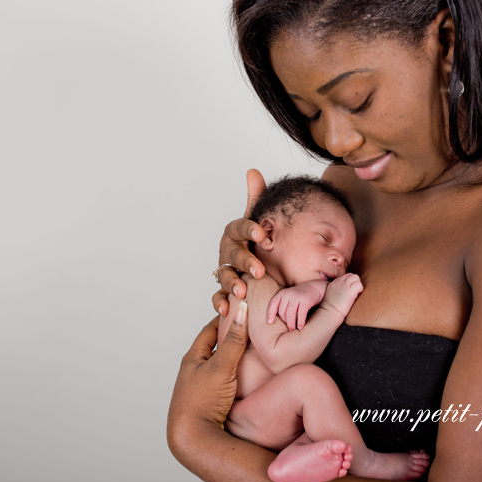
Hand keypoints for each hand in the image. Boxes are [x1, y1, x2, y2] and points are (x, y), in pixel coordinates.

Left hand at [167, 303, 248, 440]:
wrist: (194, 440)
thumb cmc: (202, 402)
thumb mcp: (221, 366)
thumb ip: (234, 340)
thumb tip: (243, 310)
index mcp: (193, 358)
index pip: (210, 330)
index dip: (225, 318)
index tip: (241, 310)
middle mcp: (195, 371)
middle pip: (215, 347)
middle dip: (231, 337)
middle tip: (251, 328)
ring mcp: (202, 387)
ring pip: (221, 366)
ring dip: (234, 358)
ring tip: (253, 351)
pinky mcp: (210, 402)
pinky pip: (225, 381)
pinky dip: (236, 374)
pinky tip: (248, 376)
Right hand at [213, 169, 266, 316]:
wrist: (255, 264)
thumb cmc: (256, 241)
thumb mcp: (259, 220)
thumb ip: (257, 199)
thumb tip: (252, 171)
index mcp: (236, 232)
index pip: (242, 227)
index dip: (250, 229)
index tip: (263, 233)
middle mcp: (228, 251)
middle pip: (233, 254)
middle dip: (245, 261)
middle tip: (259, 270)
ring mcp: (224, 270)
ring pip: (224, 276)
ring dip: (231, 283)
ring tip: (242, 291)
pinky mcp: (224, 289)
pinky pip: (218, 297)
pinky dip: (220, 303)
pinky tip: (226, 310)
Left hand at [267, 280, 328, 330]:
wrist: (314, 287)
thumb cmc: (299, 296)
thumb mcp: (288, 297)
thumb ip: (282, 305)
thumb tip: (274, 321)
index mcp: (282, 293)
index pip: (273, 304)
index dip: (270, 314)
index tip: (270, 323)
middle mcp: (288, 294)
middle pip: (282, 312)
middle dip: (285, 321)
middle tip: (288, 327)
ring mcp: (297, 297)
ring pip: (290, 314)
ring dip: (291, 324)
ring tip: (292, 329)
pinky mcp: (306, 301)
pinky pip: (301, 314)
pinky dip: (300, 322)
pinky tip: (300, 326)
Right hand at [322, 273, 363, 317]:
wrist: (330, 312)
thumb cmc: (331, 307)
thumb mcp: (331, 293)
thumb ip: (338, 288)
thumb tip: (346, 288)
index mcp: (335, 282)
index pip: (346, 276)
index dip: (350, 282)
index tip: (350, 289)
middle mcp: (339, 282)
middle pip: (351, 275)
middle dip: (355, 281)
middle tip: (354, 290)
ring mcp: (345, 286)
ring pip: (356, 277)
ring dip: (358, 284)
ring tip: (356, 292)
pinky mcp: (350, 291)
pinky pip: (359, 285)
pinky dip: (360, 289)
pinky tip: (357, 295)